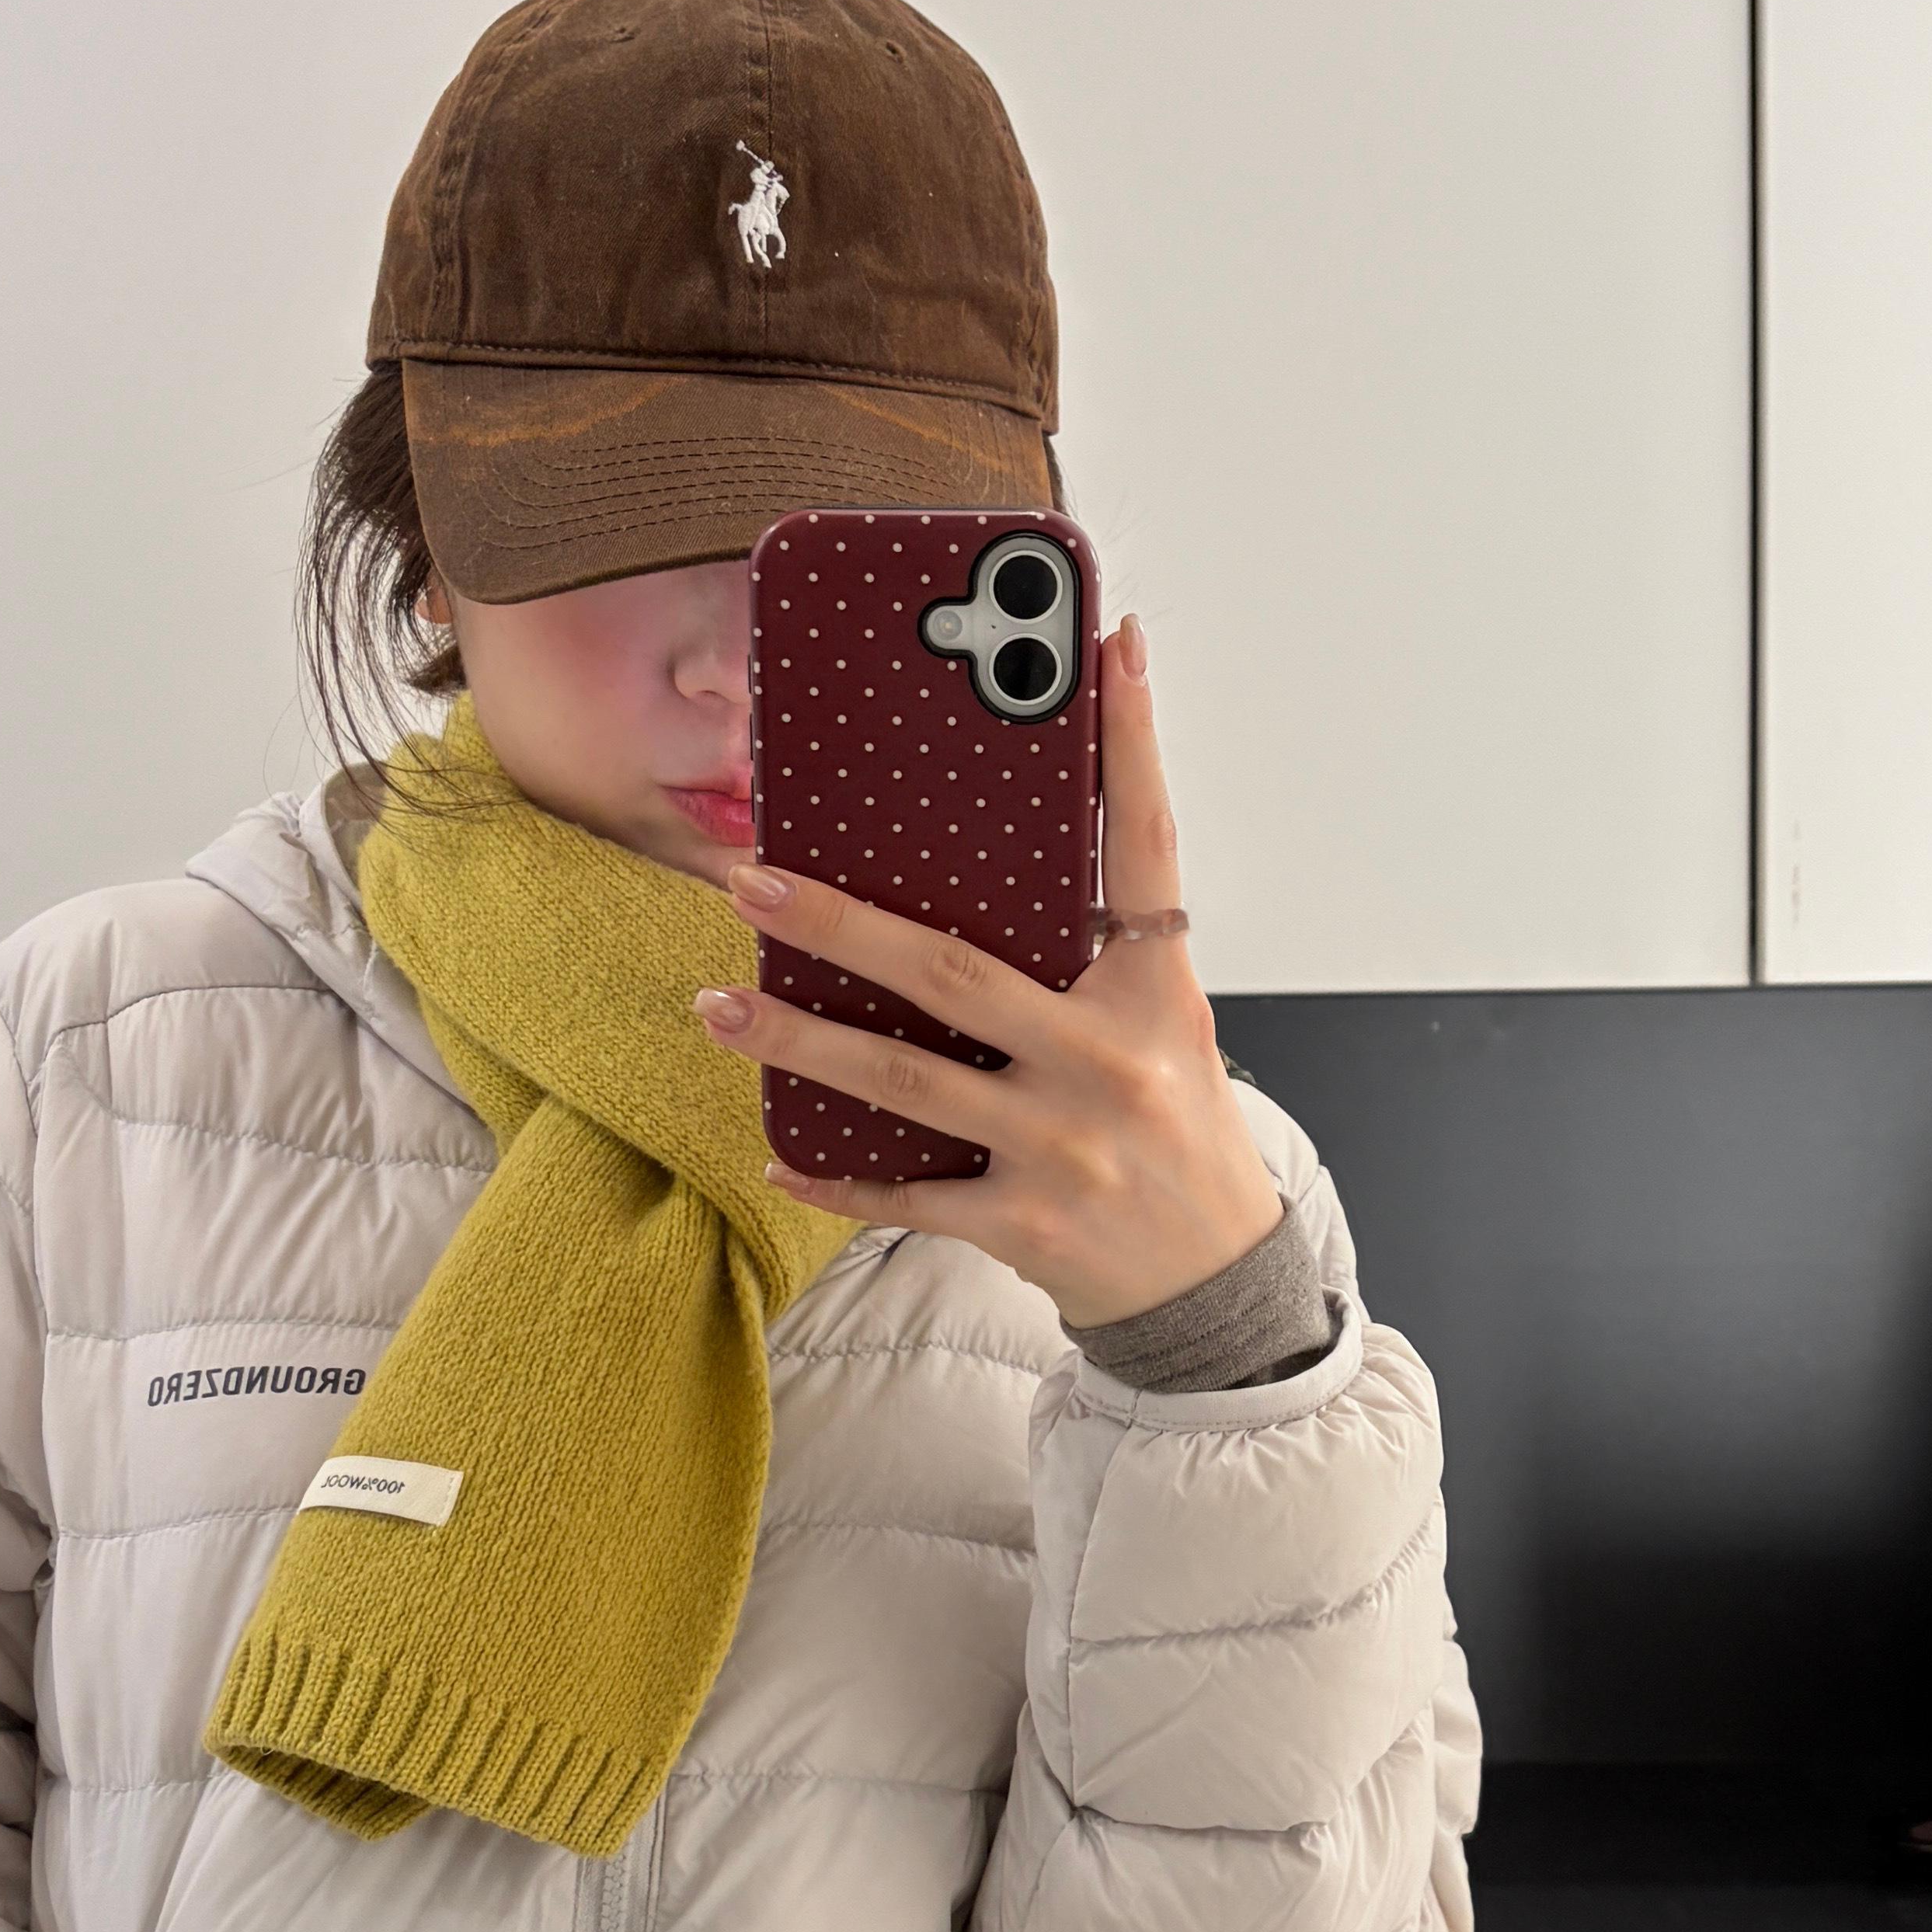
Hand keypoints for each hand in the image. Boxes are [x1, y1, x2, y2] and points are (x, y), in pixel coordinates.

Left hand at [693, 615, 1286, 1328]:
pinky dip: (833, 1181)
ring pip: (902, 1081)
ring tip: (715, 1007)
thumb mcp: (1163, 1026)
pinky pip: (905, 1194)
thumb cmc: (1176, 1133)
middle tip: (746, 877)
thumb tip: (986, 871)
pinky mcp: (1024, 1221)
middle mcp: (1109, 1059)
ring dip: (795, 1044)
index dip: (1131, 742)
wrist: (1216, 1285)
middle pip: (954, 970)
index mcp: (1155, 992)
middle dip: (837, 924)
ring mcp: (1064, 1144)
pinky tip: (774, 1155)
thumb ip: (1093, 955)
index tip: (1109, 646)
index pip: (1144, 844)